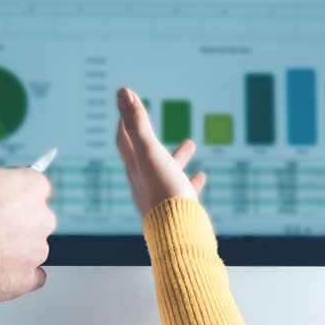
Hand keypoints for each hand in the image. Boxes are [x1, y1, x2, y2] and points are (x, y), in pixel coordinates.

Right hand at [0, 154, 55, 302]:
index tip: (1, 194)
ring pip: (30, 247)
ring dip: (11, 247)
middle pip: (34, 216)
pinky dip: (14, 273)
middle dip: (13, 218)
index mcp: (32, 186)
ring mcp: (36, 252)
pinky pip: (29, 276)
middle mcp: (42, 218)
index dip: (13, 189)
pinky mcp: (26, 280)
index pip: (34, 183)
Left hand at [115, 87, 206, 216]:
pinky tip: (201, 175)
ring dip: (176, 155)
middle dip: (149, 136)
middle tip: (153, 123)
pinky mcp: (176, 210)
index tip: (127, 106)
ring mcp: (160, 197)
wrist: (179, 233)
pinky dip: (191, 179)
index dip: (124, 122)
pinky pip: (183, 191)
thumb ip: (137, 122)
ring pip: (166, 171)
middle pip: (144, 155)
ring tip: (190, 143)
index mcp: (135, 168)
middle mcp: (144, 183)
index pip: (124, 141)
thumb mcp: (150, 152)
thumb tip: (122, 91)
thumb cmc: (163, 192)